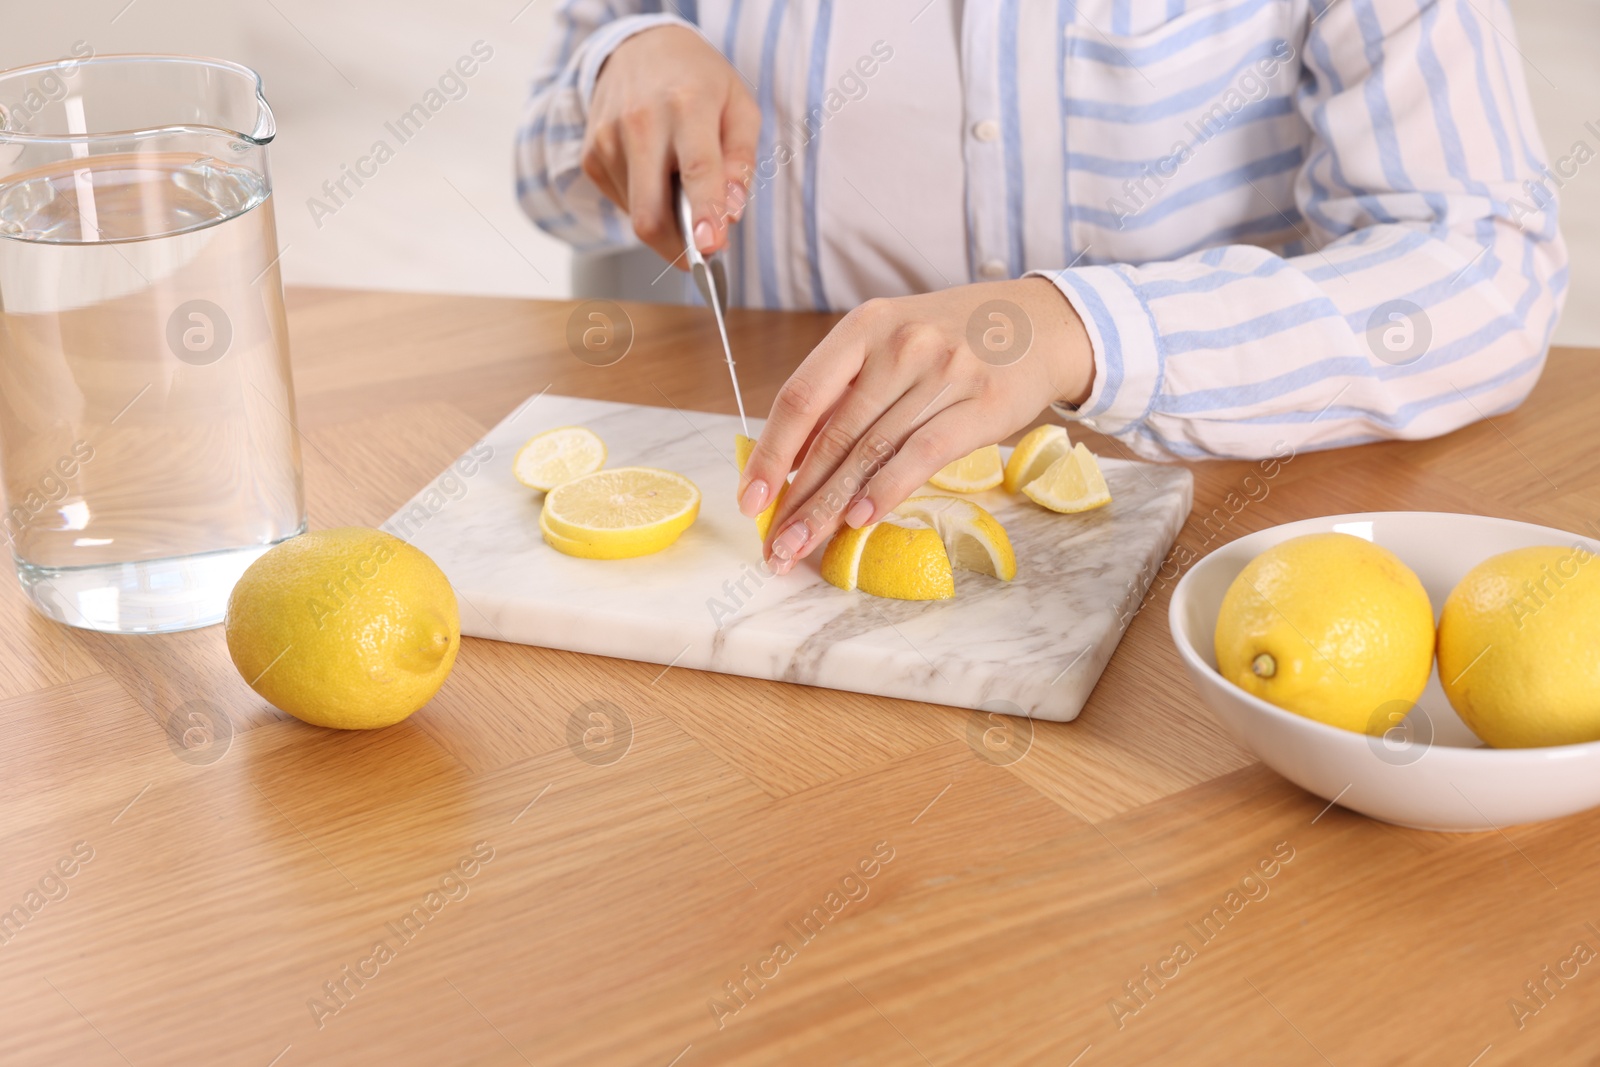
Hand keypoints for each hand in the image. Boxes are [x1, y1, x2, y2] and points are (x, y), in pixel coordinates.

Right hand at [584, 25, 758, 264]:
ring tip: (681, 183)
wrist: (640, 47)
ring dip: (668, 220)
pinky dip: (646, 204)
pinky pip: (623, 204)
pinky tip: (657, 174)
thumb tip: (731, 213)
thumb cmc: (699, 81)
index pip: (696, 170)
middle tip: (706, 249)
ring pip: (637, 216)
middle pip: (650, 213)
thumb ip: (741, 162)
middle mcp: (640, 122)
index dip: (704, 214)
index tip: (711, 248)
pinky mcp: (591, 156)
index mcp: (686, 104)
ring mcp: (608, 140)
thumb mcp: (739, 108)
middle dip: (679, 248)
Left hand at [736, 278, 1095, 573]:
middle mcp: (900, 346)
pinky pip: (921, 455)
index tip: (750, 499)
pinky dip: (885, 491)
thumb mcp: (892, 343)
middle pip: (833, 435)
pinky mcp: (982, 405)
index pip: (801, 396)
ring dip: (831, 509)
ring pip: (872, 453)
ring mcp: (944, 373)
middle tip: (774, 543)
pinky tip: (859, 521)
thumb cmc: (953, 339)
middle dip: (797, 498)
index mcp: (865, 327)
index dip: (771, 452)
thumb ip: (846, 392)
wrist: (1042, 322)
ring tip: (802, 546)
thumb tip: (791, 461)